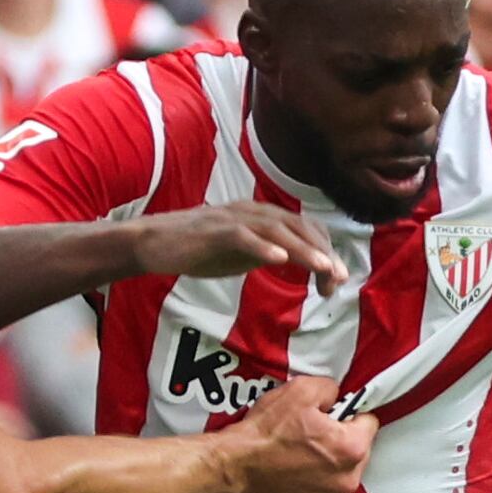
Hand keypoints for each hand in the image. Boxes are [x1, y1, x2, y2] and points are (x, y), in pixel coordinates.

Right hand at [122, 202, 343, 289]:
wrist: (152, 242)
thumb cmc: (196, 248)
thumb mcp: (240, 252)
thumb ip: (266, 252)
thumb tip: (294, 262)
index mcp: (262, 216)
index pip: (304, 228)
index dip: (325, 252)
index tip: (335, 281)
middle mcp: (252, 212)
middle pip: (298, 227)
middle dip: (322, 253)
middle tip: (338, 279)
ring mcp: (233, 219)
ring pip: (277, 230)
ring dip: (303, 250)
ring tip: (323, 269)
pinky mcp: (213, 232)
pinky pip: (243, 237)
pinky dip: (263, 247)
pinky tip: (280, 260)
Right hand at [215, 372, 375, 492]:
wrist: (234, 466)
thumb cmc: (265, 433)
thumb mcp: (300, 391)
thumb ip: (330, 389)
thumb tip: (336, 397)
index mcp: (352, 447)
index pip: (369, 422)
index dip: (348, 413)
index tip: (329, 416)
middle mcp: (348, 479)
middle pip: (358, 450)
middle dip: (340, 440)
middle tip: (310, 434)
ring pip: (343, 473)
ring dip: (330, 464)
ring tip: (301, 454)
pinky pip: (326, 492)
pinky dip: (316, 483)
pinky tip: (296, 472)